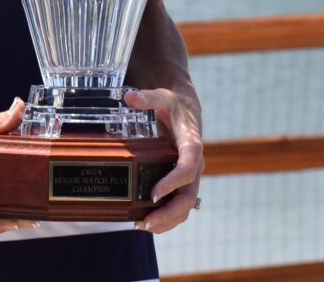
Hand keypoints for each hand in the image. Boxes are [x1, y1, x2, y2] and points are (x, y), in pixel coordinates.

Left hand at [125, 88, 203, 233]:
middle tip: (146, 221)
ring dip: (168, 220)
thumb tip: (128, 97)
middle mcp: (195, 165)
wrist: (185, 110)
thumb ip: (147, 98)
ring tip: (143, 226)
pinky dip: (167, 218)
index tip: (153, 194)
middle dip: (169, 212)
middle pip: (188, 196)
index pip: (188, 168)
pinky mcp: (183, 182)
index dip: (172, 183)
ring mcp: (191, 177)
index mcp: (191, 145)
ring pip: (186, 206)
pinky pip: (180, 205)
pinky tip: (148, 223)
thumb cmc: (173, 105)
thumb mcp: (161, 97)